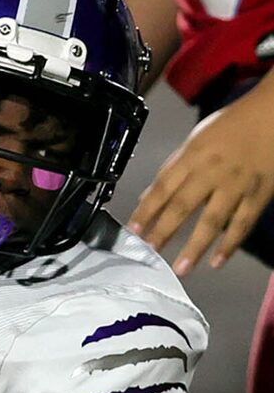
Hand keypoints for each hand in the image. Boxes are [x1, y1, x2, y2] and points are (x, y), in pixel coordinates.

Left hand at [126, 79, 273, 272]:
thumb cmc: (234, 124)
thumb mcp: (197, 138)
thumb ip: (174, 167)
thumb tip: (149, 196)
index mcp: (193, 155)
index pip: (163, 188)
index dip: (146, 211)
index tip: (133, 231)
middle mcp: (213, 171)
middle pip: (183, 206)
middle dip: (163, 231)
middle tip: (150, 253)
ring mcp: (238, 184)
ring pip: (213, 219)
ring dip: (196, 246)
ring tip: (181, 269)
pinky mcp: (260, 193)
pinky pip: (243, 222)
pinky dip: (230, 243)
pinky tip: (217, 261)